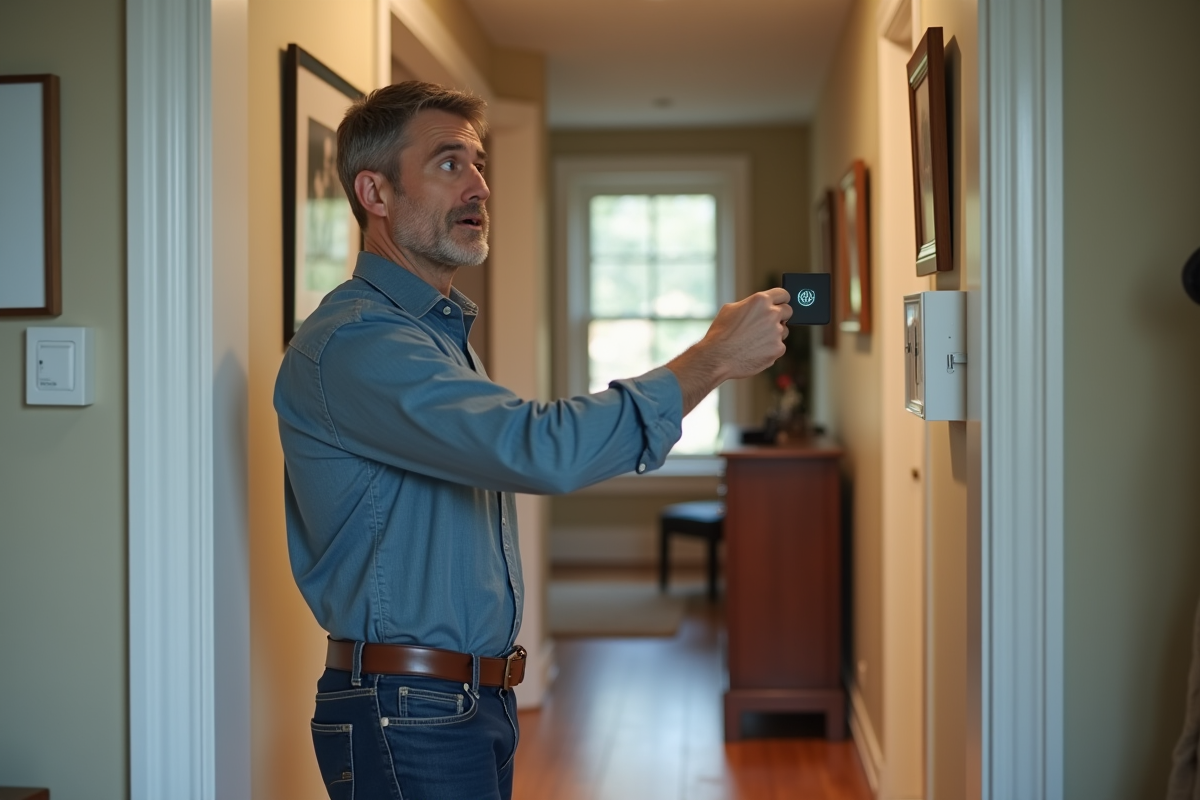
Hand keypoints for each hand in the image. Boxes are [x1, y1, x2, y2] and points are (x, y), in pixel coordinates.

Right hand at [666, 289, 791, 415]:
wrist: (717, 357)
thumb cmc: (720, 333)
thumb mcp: (731, 309)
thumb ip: (750, 305)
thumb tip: (759, 307)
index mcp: (760, 300)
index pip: (783, 294)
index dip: (781, 300)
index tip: (781, 304)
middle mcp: (772, 314)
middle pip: (788, 311)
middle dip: (781, 316)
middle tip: (768, 323)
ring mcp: (777, 332)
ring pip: (783, 331)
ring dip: (774, 334)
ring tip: (754, 341)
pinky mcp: (778, 349)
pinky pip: (779, 347)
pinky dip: (770, 349)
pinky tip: (755, 351)